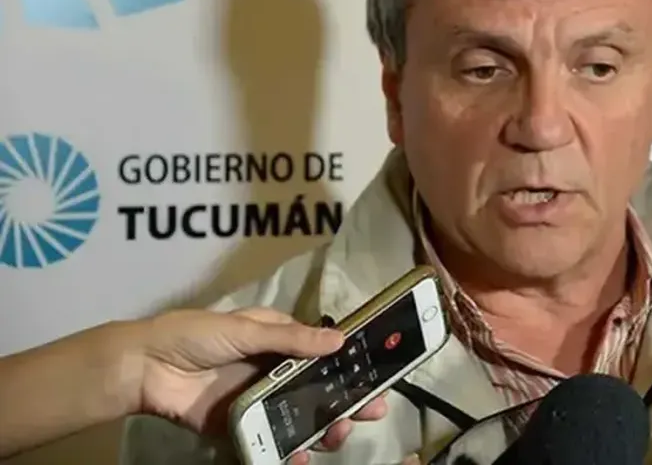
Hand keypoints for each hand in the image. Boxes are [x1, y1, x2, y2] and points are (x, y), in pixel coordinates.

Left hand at [135, 308, 388, 457]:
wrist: (145, 367)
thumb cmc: (195, 335)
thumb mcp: (245, 329)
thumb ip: (291, 339)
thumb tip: (339, 340)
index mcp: (279, 343)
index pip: (323, 355)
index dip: (350, 366)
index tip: (376, 377)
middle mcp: (274, 373)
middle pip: (320, 391)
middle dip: (347, 403)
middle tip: (369, 413)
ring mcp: (259, 402)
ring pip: (301, 419)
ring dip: (323, 428)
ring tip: (336, 435)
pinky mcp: (240, 427)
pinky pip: (269, 442)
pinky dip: (287, 453)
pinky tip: (300, 457)